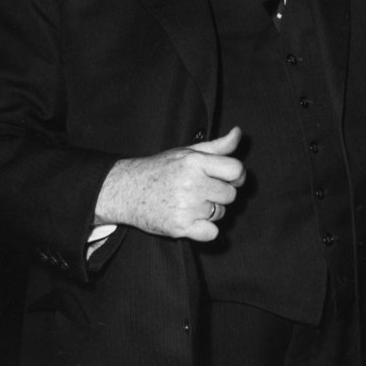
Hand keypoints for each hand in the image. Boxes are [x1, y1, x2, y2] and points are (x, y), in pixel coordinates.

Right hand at [94, 127, 245, 241]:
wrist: (126, 190)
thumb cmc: (161, 169)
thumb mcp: (187, 152)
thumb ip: (217, 146)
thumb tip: (238, 132)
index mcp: (195, 162)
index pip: (236, 170)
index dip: (237, 175)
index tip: (228, 178)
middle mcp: (191, 184)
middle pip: (231, 194)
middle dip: (220, 193)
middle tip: (202, 190)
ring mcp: (185, 207)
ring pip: (221, 213)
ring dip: (211, 211)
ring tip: (191, 202)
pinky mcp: (179, 227)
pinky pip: (212, 233)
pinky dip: (206, 229)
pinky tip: (193, 219)